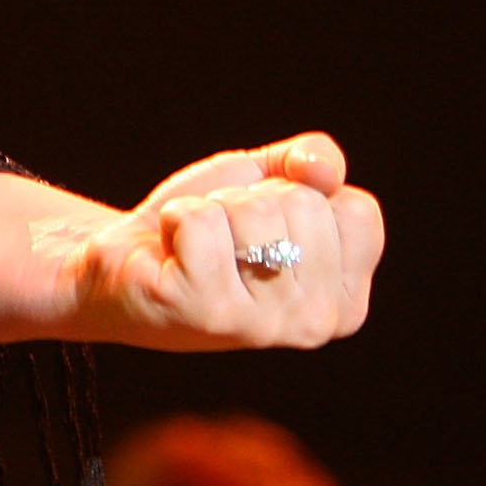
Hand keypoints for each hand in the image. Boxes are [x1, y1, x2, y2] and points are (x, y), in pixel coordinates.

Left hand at [46, 133, 382, 350]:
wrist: (127, 259)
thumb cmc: (207, 225)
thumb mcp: (269, 180)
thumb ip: (314, 160)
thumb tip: (323, 169)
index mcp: (346, 302)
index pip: (359, 211)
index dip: (302, 194)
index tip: (268, 222)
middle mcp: (314, 325)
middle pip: (304, 206)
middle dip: (252, 200)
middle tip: (224, 234)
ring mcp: (259, 325)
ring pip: (254, 212)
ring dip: (213, 209)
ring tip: (196, 245)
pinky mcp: (202, 311)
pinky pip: (200, 223)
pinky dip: (176, 218)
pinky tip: (169, 253)